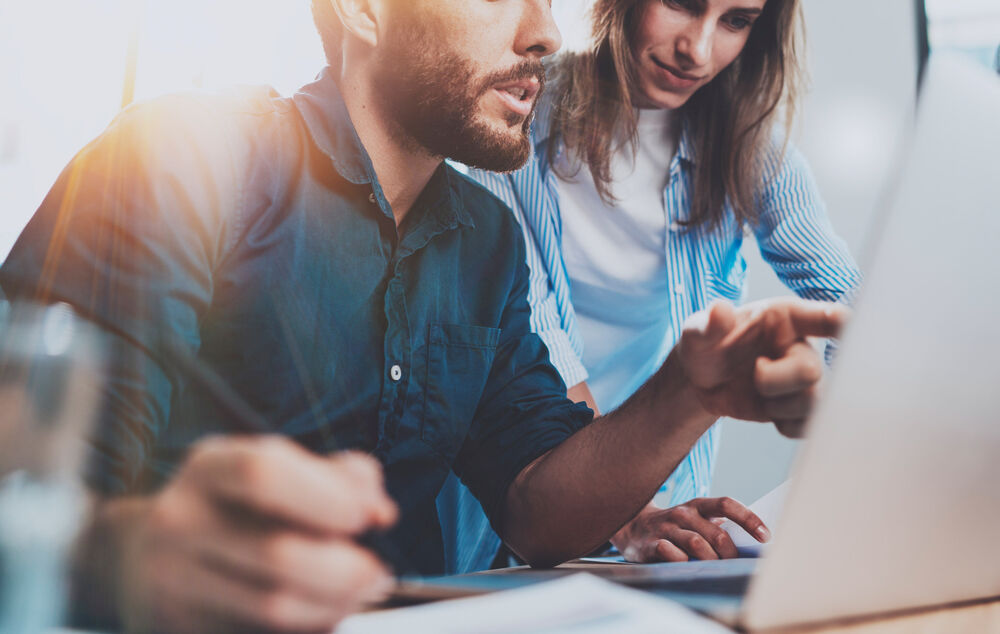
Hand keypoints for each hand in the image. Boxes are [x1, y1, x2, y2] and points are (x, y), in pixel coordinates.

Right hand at [109, 436, 397, 633]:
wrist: (146, 561)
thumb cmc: (241, 509)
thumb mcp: (282, 473)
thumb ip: (341, 478)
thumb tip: (380, 512)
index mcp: (208, 468)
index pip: (262, 473)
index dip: (326, 497)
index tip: (367, 518)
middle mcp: (178, 521)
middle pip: (277, 554)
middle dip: (345, 571)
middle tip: (378, 574)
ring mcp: (170, 582)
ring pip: (272, 608)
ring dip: (333, 606)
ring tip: (357, 596)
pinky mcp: (178, 629)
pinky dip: (307, 628)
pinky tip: (320, 614)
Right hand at [611, 498, 767, 562]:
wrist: (631, 525)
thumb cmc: (674, 525)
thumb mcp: (695, 518)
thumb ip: (717, 526)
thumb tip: (752, 542)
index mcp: (697, 505)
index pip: (727, 504)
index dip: (748, 519)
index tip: (766, 536)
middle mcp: (683, 514)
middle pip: (716, 534)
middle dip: (730, 554)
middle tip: (733, 565)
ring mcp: (666, 528)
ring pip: (697, 545)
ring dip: (710, 560)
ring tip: (713, 568)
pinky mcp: (651, 544)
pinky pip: (672, 555)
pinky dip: (684, 563)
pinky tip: (685, 566)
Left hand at [677, 299, 848, 437]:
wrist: (702, 381)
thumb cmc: (705, 346)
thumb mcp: (697, 332)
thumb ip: (708, 323)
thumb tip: (719, 310)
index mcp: (785, 318)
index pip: (825, 317)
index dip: (842, 322)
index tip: (846, 325)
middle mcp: (801, 347)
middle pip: (812, 370)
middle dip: (776, 380)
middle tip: (755, 372)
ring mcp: (803, 379)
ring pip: (814, 402)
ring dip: (779, 406)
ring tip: (758, 393)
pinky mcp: (799, 407)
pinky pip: (809, 425)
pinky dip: (786, 425)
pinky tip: (768, 412)